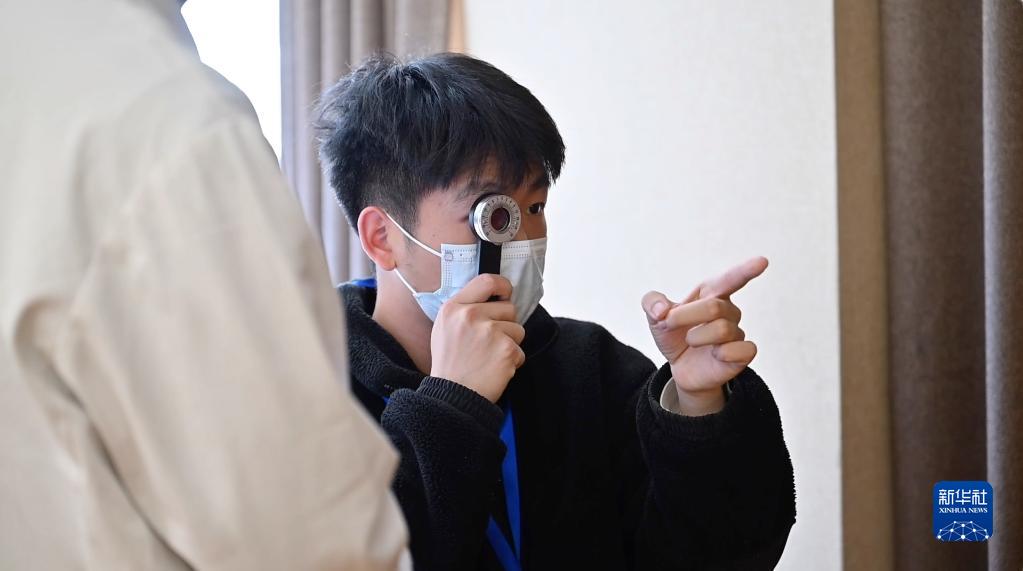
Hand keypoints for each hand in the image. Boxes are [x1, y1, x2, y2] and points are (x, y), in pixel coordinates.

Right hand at [430, 274, 525, 402]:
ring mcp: (490, 332)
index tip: (506, 292)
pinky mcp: (506, 350)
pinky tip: (494, 370)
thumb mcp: (444, 328)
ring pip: (518, 329)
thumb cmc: (450, 365)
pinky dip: (512, 362)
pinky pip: (520, 350)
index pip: (486, 281)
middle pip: (509, 308)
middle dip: (506, 324)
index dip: (502, 285)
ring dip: (509, 344)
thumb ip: (465, 310)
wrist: (452, 397)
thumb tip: (492, 298)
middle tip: (488, 343)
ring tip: (488, 358)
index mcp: (454, 308)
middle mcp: (471, 315)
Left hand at [642, 257, 767, 414]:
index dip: (746, 270)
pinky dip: (722, 353)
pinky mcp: (743, 354)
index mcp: (711, 293)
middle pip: (713, 307)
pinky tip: (715, 355)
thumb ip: (652, 303)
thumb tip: (663, 310)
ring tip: (691, 342)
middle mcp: (729, 310)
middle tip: (668, 324)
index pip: (730, 280)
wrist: (680, 367)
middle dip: (684, 316)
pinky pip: (740, 350)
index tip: (762, 262)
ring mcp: (737, 332)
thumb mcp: (655, 316)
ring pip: (722, 329)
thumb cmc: (674, 335)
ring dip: (696, 337)